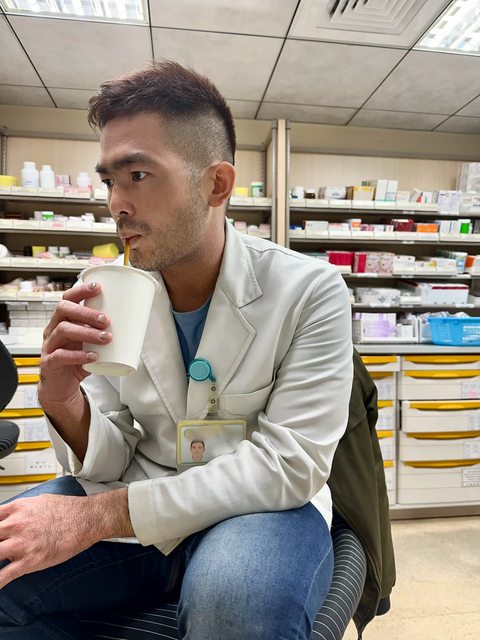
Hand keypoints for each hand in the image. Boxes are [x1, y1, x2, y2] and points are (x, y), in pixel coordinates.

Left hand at [0, 494, 97, 588]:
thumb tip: (12, 517)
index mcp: (17, 509)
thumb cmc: (67, 509)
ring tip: (1, 559)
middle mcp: (15, 525)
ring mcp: (21, 544)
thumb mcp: (38, 500)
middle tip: (1, 547)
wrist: (86, 519)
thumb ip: (20, 510)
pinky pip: (4, 576)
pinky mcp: (29, 561)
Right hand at [39, 283, 111, 407]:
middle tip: (106, 320)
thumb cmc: (79, 360)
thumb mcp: (91, 343)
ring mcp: (49, 345)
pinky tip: (93, 356)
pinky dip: (78, 355)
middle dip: (86, 312)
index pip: (68, 299)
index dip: (81, 291)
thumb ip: (105, 333)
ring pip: (63, 331)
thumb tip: (137, 323)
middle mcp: (53, 329)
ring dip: (87, 332)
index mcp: (63, 320)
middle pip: (64, 310)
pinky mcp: (49, 363)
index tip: (99, 288)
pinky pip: (60, 356)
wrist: (62, 387)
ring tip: (106, 338)